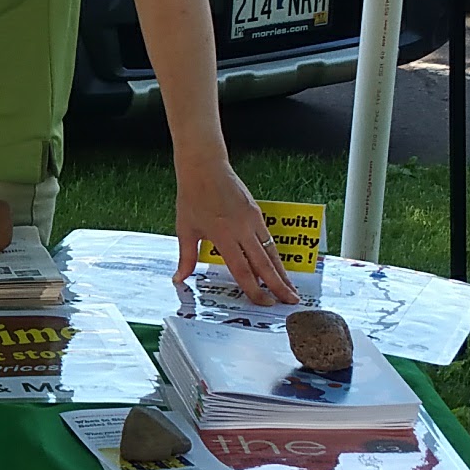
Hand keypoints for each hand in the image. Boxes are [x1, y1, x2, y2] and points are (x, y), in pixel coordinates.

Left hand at [175, 162, 300, 305]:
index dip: (254, 289)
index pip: (243, 269)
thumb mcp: (185, 229)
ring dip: (282, 272)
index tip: (264, 302)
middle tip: (291, 301)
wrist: (205, 167)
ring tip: (291, 288)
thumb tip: (179, 278)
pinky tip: (278, 266)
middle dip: (279, 285)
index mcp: (224, 235)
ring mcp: (252, 220)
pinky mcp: (257, 213)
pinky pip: (268, 239)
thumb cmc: (193, 196)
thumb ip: (186, 257)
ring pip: (272, 251)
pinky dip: (275, 255)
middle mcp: (242, 229)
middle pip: (265, 264)